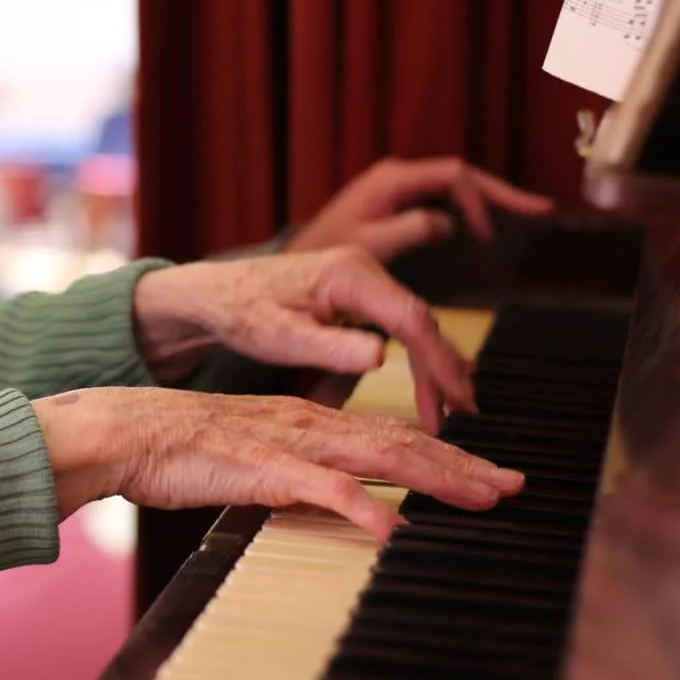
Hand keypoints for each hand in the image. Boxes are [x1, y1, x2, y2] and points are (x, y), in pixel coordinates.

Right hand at [33, 386, 522, 539]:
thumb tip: (338, 502)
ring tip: (481, 500)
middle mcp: (311, 424)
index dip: (447, 457)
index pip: (394, 437)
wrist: (128, 431)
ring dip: (436, 480)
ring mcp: (290, 443)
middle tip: (516, 487)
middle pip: (403, 443)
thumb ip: (298, 476)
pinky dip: (364, 509)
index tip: (490, 476)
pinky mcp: (263, 468)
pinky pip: (323, 489)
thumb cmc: (181, 451)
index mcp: (310, 421)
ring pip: (379, 458)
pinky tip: (395, 530)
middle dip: (464, 466)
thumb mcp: (254, 460)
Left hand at [133, 245, 474, 431]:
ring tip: (452, 407)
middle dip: (444, 367)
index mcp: (348, 274)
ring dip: (434, 363)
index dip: (438, 361)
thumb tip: (380, 357)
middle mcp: (362, 266)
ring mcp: (363, 276)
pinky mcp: (359, 290)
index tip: (455, 399)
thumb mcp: (280, 337)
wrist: (217, 293)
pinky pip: (399, 321)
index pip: (410, 318)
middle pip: (420, 319)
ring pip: (414, 321)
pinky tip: (431, 382)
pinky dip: (417, 353)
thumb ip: (329, 347)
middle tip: (462, 413)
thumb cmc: (242, 312)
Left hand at [290, 156, 553, 261]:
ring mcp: (396, 187)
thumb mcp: (368, 244)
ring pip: (454, 185)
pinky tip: (486, 222)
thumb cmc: (326, 254)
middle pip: (461, 176)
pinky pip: (441, 197)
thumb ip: (407, 230)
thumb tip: (449, 222)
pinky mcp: (394, 202)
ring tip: (526, 211)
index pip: (453, 176)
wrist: (298, 260)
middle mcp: (397, 176)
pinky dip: (468, 207)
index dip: (481, 199)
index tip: (490, 234)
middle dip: (500, 192)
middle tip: (540, 208)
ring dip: (488, 197)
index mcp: (393, 180)